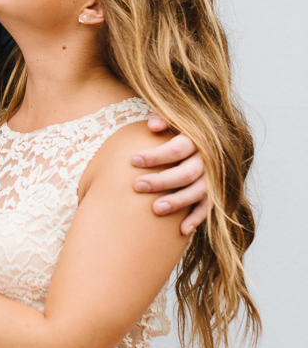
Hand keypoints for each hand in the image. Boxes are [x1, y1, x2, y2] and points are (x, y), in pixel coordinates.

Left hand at [132, 113, 208, 234]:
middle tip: (138, 185)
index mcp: (197, 138)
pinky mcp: (214, 193)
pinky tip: (182, 230)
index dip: (156, 156)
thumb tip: (153, 126)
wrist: (201, 138)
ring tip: (155, 209)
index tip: (133, 160)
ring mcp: (213, 177)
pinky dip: (197, 219)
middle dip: (162, 181)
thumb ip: (162, 117)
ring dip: (178, 202)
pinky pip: (208, 208)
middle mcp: (208, 159)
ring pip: (198, 192)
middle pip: (186, 173)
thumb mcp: (172, 118)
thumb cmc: (175, 129)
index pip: (177, 148)